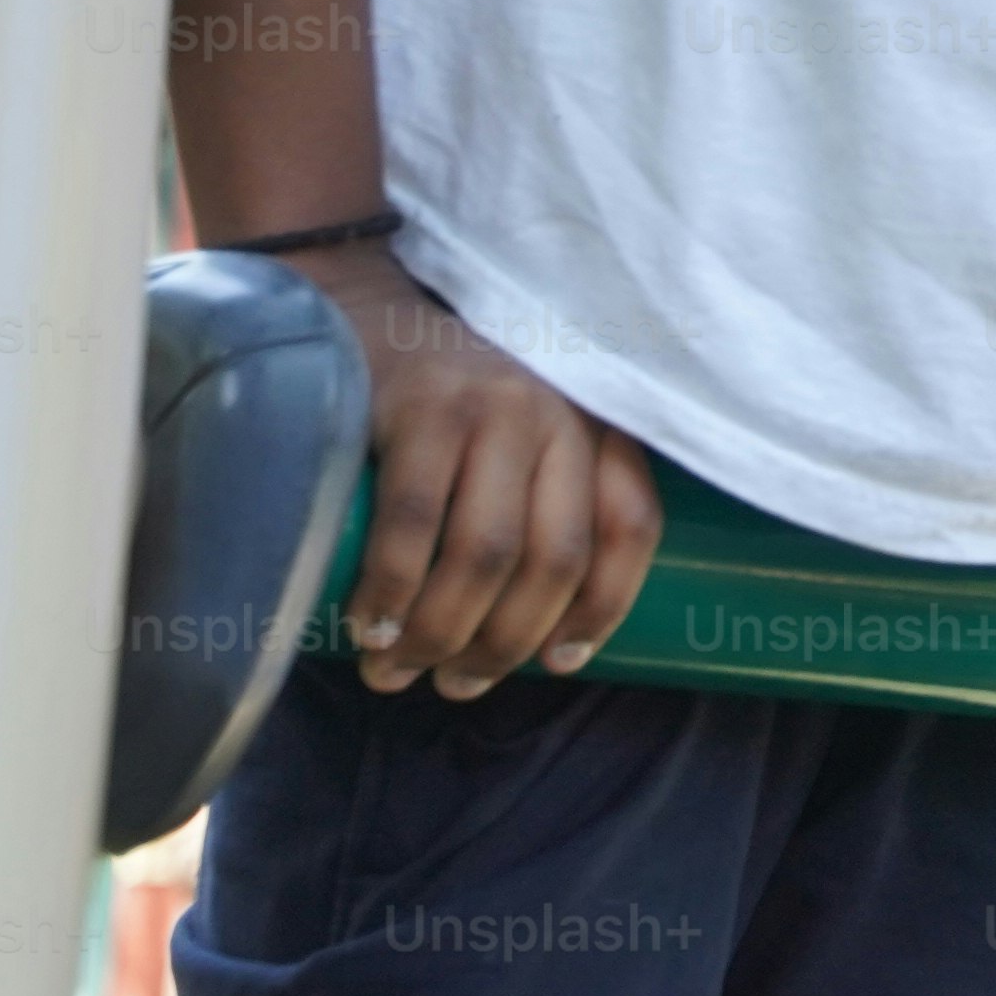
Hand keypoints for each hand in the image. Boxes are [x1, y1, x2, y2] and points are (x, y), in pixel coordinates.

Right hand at [315, 244, 661, 697]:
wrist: (364, 310)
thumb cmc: (446, 404)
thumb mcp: (521, 438)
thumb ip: (541, 502)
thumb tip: (530, 641)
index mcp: (595, 428)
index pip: (630, 524)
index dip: (604, 607)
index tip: (560, 664)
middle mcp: (558, 415)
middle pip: (554, 559)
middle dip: (504, 644)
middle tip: (456, 685)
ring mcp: (493, 408)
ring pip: (487, 554)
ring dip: (442, 633)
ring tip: (398, 670)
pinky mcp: (423, 409)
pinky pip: (415, 526)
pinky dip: (391, 593)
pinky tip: (367, 627)